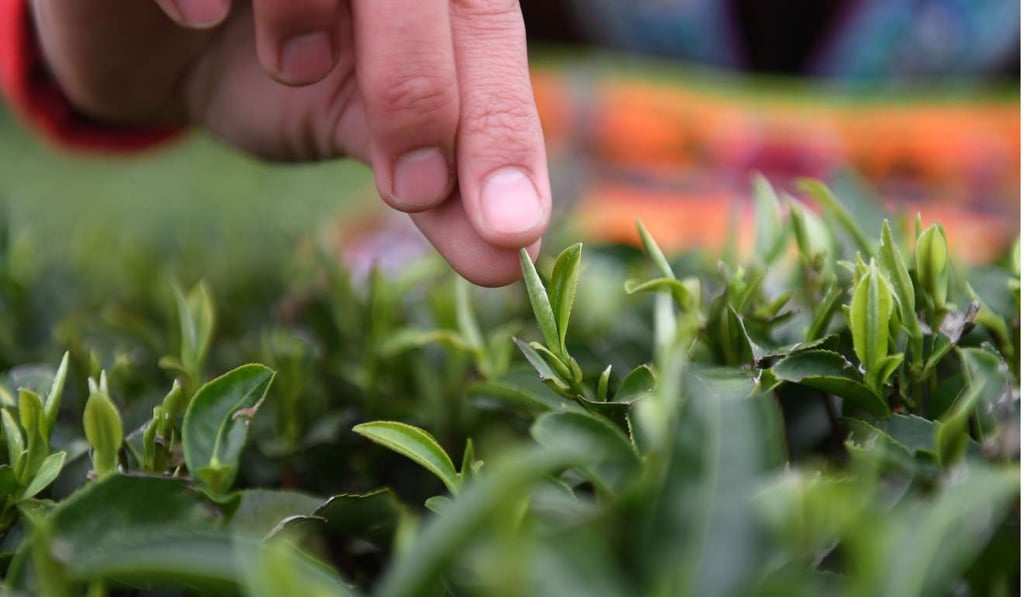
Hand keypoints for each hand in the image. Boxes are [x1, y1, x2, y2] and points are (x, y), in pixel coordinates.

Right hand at [30, 0, 549, 285]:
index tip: (508, 226)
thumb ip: (441, 186)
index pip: (489, 29)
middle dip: (420, 90)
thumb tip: (509, 264)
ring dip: (308, 13)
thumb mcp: (368, 130)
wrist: (162, 35)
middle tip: (409, 188)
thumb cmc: (288, 71)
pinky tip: (195, 19)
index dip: (503, 126)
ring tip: (294, 69)